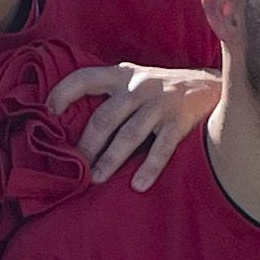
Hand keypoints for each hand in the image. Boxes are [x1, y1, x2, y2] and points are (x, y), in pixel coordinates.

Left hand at [48, 63, 218, 188]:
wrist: (212, 86)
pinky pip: (162, 147)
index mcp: (122, 75)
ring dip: (111, 159)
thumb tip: (71, 125)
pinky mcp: (180, 120)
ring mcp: (160, 103)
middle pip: (105, 117)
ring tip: (96, 180)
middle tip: (75, 168)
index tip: (47, 113)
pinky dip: (149, 167)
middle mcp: (139, 86)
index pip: (85, 78)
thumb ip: (111, 96)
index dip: (63, 92)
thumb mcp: (135, 81)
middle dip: (87, 145)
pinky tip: (138, 184)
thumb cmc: (163, 90)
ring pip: (129, 134)